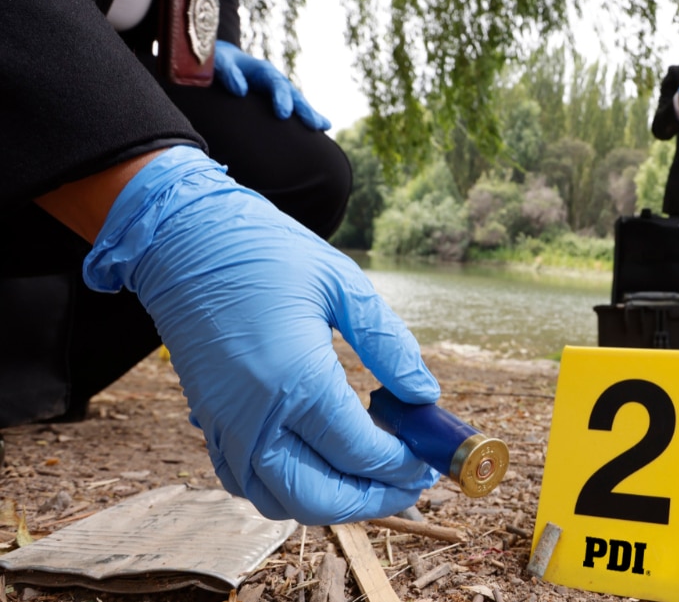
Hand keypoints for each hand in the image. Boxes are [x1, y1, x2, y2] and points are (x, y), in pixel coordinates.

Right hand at [83, 147, 438, 523]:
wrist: (184, 242)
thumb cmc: (267, 254)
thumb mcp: (343, 284)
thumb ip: (389, 344)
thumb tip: (425, 395)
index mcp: (296, 379)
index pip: (360, 453)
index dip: (402, 464)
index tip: (428, 458)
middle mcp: (255, 416)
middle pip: (321, 497)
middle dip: (374, 499)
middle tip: (411, 482)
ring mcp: (225, 426)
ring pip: (282, 502)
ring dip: (332, 502)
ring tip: (372, 479)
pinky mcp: (208, 425)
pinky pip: (249, 485)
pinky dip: (289, 492)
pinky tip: (322, 466)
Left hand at [213, 40, 331, 130]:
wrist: (219, 61)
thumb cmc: (217, 62)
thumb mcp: (218, 63)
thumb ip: (227, 72)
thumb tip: (240, 90)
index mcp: (262, 71)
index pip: (276, 84)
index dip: (281, 98)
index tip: (284, 114)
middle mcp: (274, 81)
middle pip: (293, 95)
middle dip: (304, 109)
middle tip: (313, 125)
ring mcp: (277, 92)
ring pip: (297, 102)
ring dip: (310, 114)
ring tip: (323, 126)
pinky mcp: (275, 102)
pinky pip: (293, 110)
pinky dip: (306, 117)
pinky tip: (323, 127)